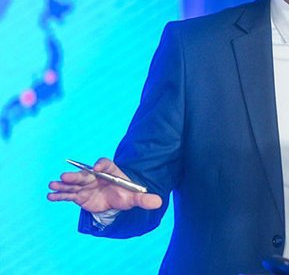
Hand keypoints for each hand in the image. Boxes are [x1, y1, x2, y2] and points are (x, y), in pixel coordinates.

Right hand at [47, 157, 161, 212]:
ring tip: (52, 185)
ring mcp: (86, 186)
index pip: (105, 164)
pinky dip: (60, 195)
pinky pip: (68, 195)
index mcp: (110, 171)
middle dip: (75, 176)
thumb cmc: (126, 193)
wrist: (117, 199)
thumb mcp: (135, 197)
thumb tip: (159, 202)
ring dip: (63, 185)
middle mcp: (95, 176)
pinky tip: (50, 196)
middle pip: (85, 174)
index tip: (97, 167)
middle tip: (64, 176)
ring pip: (74, 184)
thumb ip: (145, 199)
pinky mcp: (79, 196)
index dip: (101, 165)